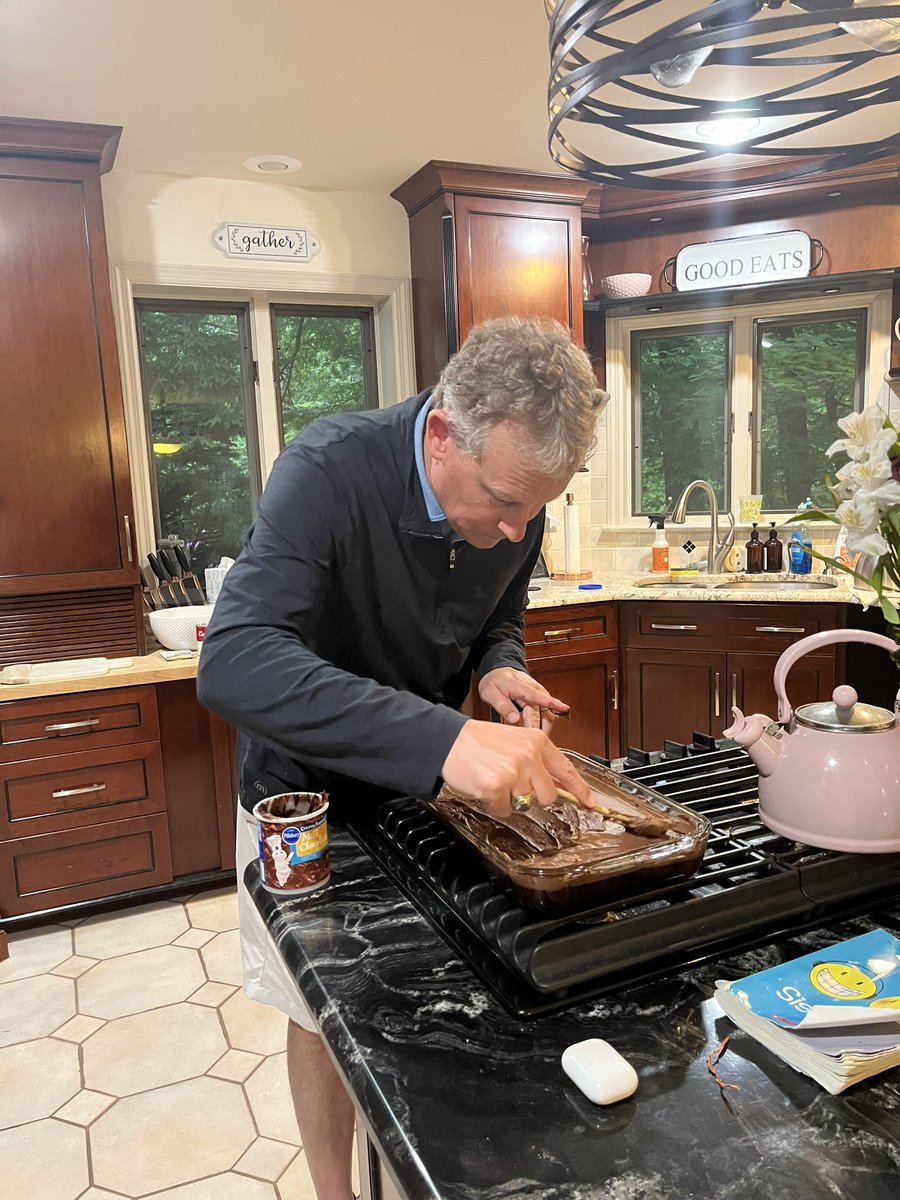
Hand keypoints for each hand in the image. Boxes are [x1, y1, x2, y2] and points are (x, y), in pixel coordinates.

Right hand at [440, 720, 593, 816]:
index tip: (590, 803)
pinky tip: (485, 787)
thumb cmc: (478, 741)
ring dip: (510, 799)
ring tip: (494, 780)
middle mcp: (529, 756)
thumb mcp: (514, 741)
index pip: (565, 770)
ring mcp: (514, 772)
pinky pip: (504, 810)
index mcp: (536, 742)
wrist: (449, 741)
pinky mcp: (497, 786)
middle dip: (533, 797)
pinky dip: (493, 805)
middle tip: (514, 786)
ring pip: (525, 804)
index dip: (580, 790)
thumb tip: (556, 785)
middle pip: (547, 795)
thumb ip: (536, 761)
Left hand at [478, 667, 568, 735]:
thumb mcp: (490, 692)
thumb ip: (502, 705)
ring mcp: (539, 695)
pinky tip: (534, 733)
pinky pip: (545, 715)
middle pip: (544, 712)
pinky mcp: (540, 701)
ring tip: (535, 740)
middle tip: (533, 742)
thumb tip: (514, 718)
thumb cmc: (495, 681)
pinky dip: (541, 725)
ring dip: (544, 728)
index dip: (552, 703)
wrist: (498, 673)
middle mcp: (534, 690)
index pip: (538, 696)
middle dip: (541, 728)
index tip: (564, 708)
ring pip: (548, 715)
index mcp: (521, 687)